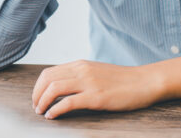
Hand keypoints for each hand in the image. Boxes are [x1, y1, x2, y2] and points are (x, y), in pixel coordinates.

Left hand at [32, 60, 161, 118]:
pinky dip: (56, 110)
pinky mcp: (96, 97)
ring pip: (54, 88)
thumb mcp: (96, 72)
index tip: (37, 98)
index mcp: (80, 64)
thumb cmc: (122, 80)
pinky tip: (52, 116)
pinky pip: (68, 102)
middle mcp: (82, 71)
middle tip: (36, 107)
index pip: (49, 72)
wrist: (144, 82)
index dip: (38, 87)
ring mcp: (89, 83)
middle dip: (36, 94)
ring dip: (43, 102)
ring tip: (41, 112)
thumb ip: (80, 76)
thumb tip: (61, 86)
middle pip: (47, 79)